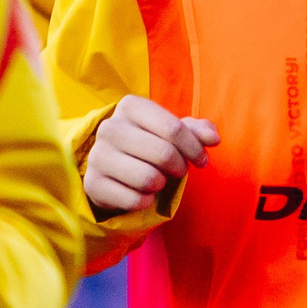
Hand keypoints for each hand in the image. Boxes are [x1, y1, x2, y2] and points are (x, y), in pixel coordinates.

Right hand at [84, 95, 218, 215]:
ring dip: (161, 184)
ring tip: (158, 180)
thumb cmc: (148, 144)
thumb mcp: (172, 133)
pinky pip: (134, 200)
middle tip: (179, 171)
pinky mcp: (93, 184)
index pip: (174, 128)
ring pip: (148, 178)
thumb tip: (214, 138)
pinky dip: (146, 201)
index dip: (195, 148)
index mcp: (130, 106)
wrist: (111, 168)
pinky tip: (142, 193)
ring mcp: (97, 156)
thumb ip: (197, 131)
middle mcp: (109, 127)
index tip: (202, 160)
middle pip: (163, 153)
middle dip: (179, 167)